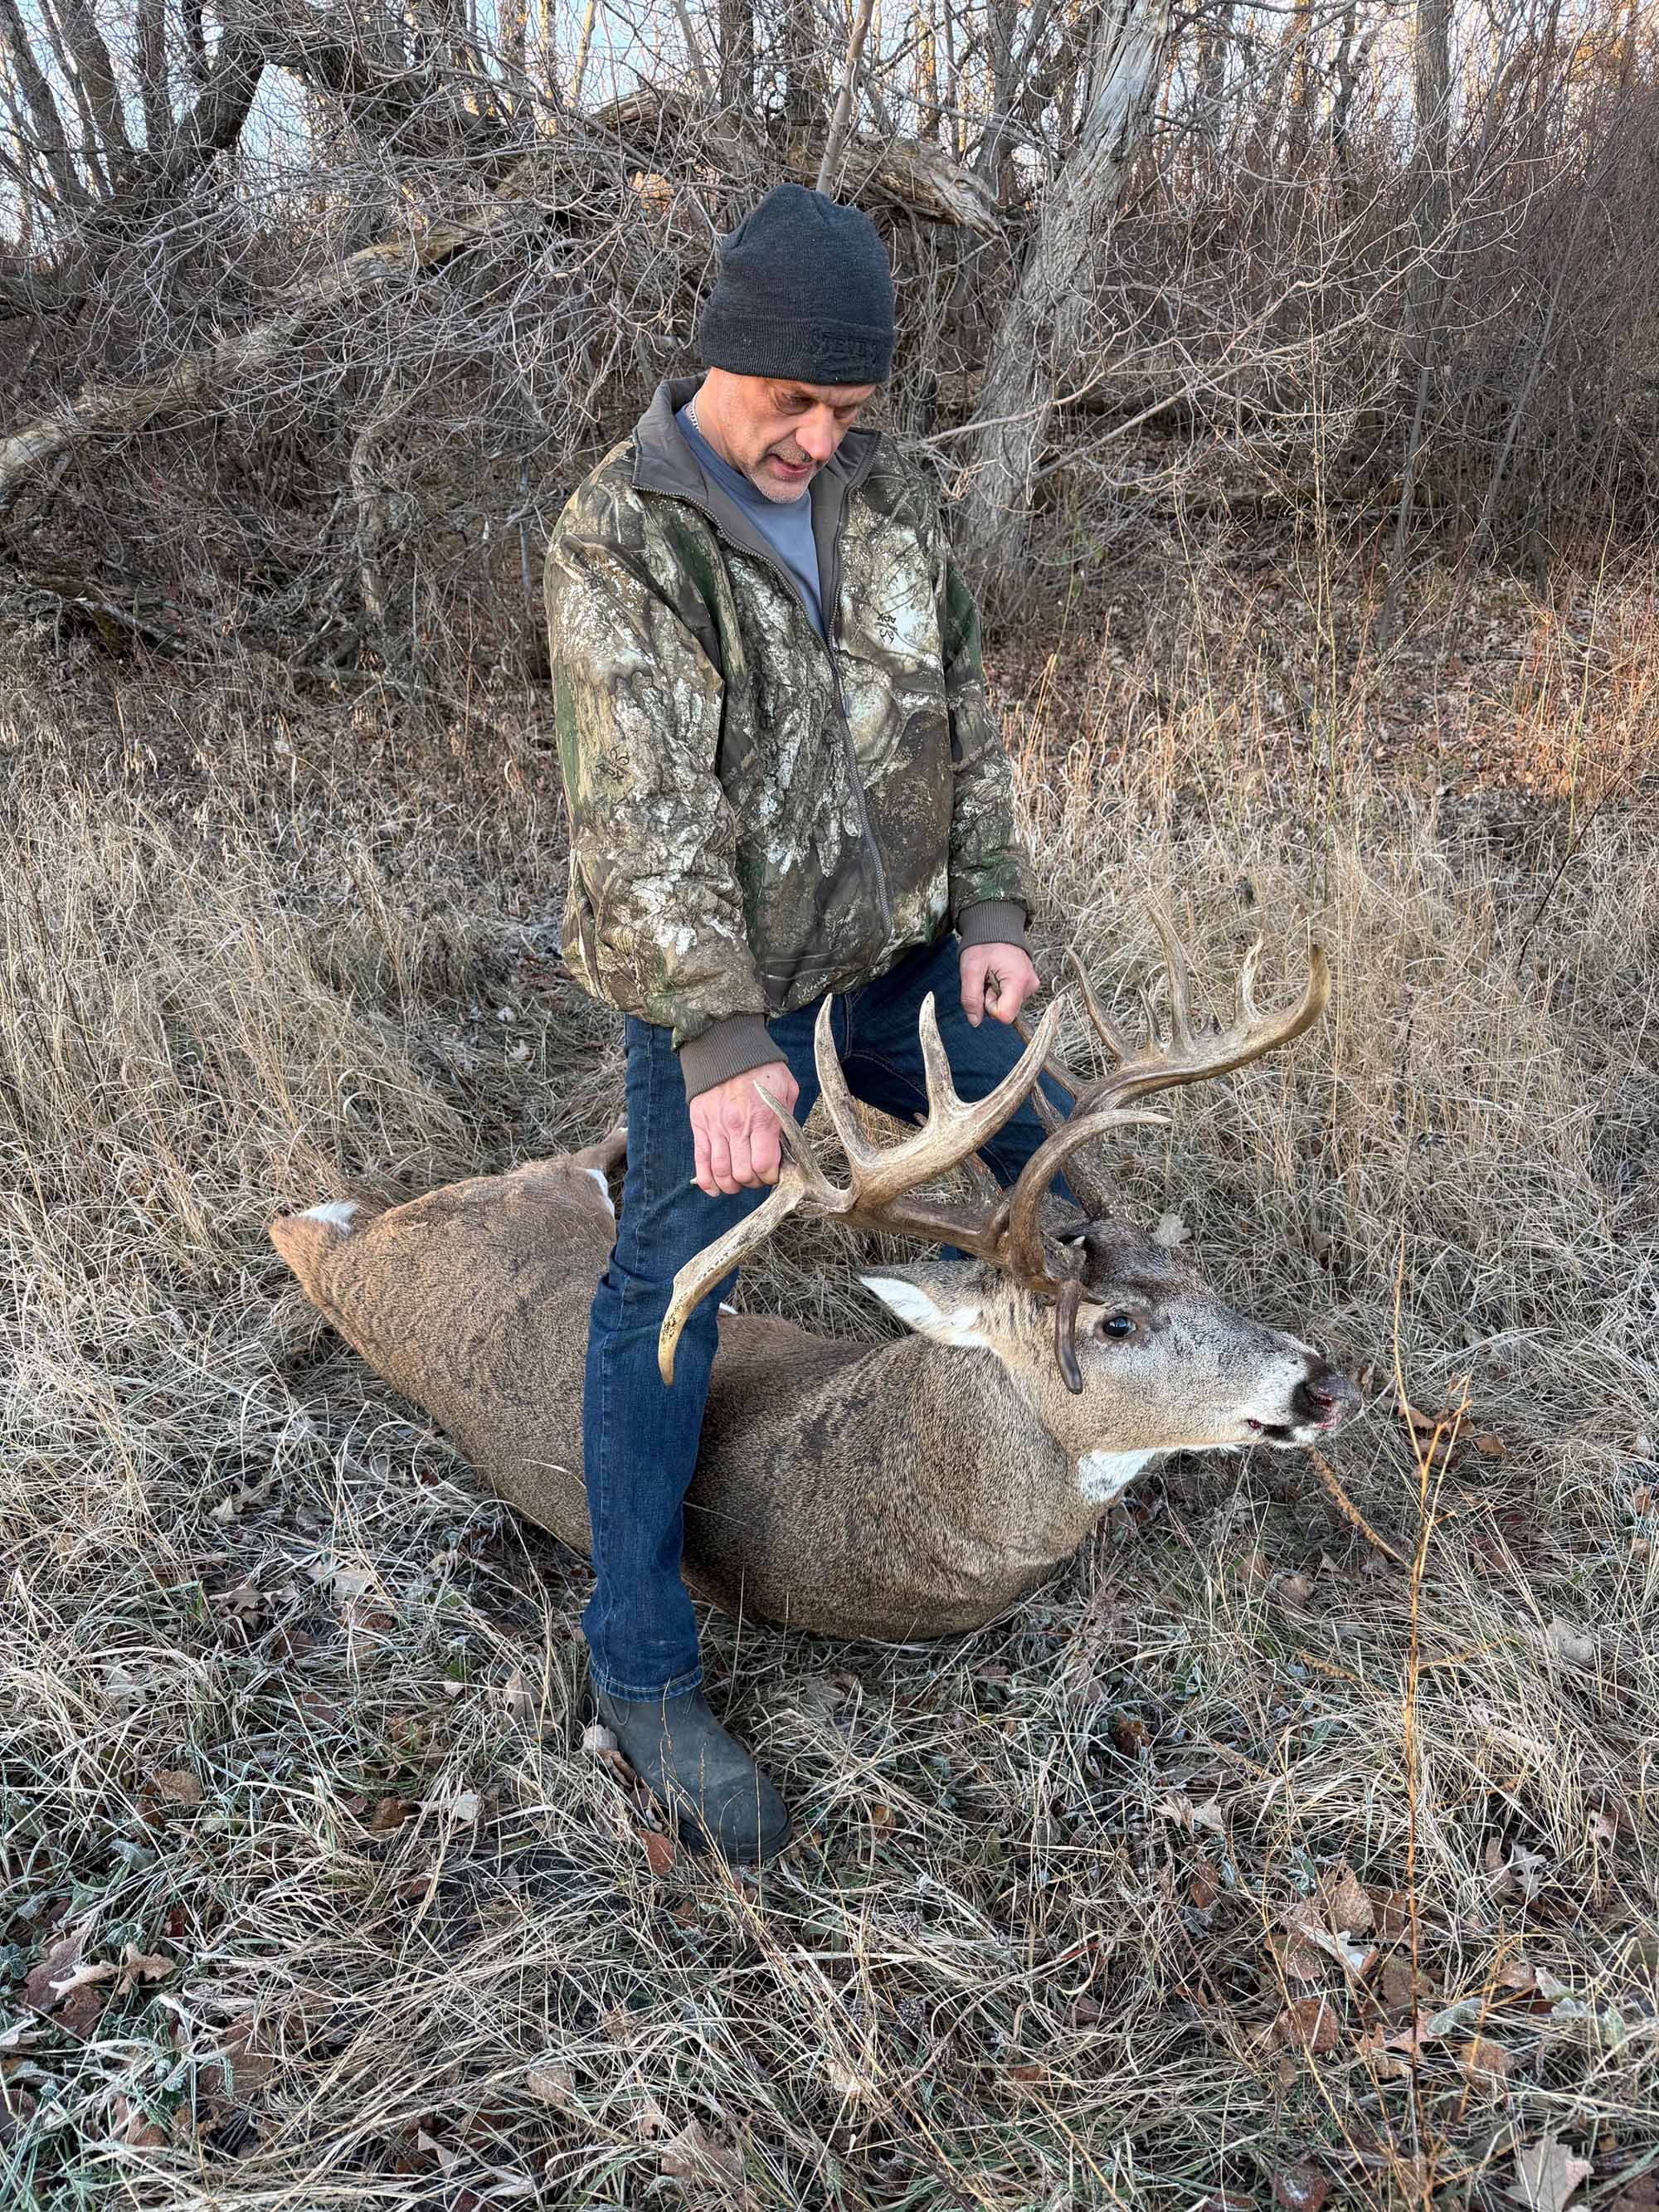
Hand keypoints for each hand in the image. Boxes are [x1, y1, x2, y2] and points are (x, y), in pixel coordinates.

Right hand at [689, 1059, 799, 1195]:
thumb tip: (787, 1150)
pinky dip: (707, 1182)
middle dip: (753, 1182)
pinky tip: (717, 1188)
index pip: (765, 1166)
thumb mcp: (786, 1091)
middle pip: (743, 1174)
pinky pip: (700, 1162)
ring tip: (739, 1181)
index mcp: (763, 1120)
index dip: (771, 1177)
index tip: (774, 1173)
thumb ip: (787, 1121)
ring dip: (732, 1185)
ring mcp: (716, 1128)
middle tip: (758, 1175)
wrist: (727, 1048)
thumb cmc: (762, 1070)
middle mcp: (737, 1127)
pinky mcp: (700, 1126)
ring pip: (721, 1173)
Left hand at [960, 942, 1040, 1026]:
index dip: (989, 1007)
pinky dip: (1001, 990)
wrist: (996, 926)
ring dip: (995, 994)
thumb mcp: (971, 969)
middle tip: (986, 977)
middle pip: (1006, 1011)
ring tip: (992, 973)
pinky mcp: (1029, 983)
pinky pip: (1011, 997)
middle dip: (991, 999)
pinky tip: (998, 974)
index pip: (1004, 1015)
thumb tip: (975, 1021)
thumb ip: (971, 998)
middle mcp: (1030, 985)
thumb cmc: (983, 944)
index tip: (984, 988)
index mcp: (1018, 981)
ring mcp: (1031, 984)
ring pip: (1008, 1005)